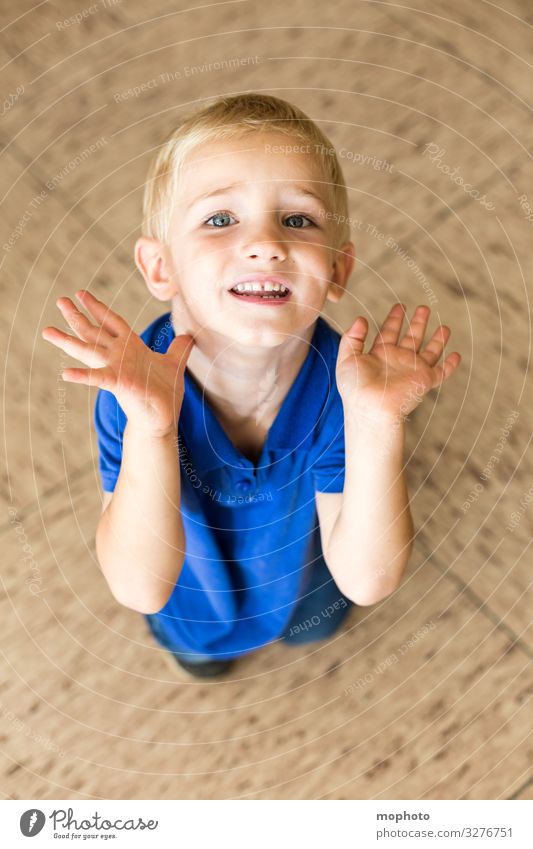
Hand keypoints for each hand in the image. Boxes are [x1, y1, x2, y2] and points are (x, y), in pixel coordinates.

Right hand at [42, 290, 193, 436]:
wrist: (163, 417)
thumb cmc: (164, 392)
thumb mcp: (174, 363)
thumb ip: (179, 348)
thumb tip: (190, 336)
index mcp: (130, 347)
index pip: (111, 322)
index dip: (97, 308)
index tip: (81, 293)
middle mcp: (119, 355)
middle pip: (94, 331)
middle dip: (77, 316)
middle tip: (60, 300)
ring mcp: (115, 369)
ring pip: (87, 350)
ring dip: (67, 341)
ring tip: (46, 331)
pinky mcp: (118, 383)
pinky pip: (97, 378)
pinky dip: (81, 375)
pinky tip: (64, 373)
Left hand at [336, 303, 461, 421]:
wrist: (370, 408)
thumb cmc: (356, 388)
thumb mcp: (347, 359)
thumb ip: (352, 338)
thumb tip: (361, 319)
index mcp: (380, 355)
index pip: (389, 332)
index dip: (394, 319)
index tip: (400, 306)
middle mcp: (398, 361)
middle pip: (411, 338)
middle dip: (418, 323)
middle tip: (424, 308)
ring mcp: (412, 370)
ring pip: (429, 351)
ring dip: (437, 340)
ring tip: (445, 328)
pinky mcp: (424, 381)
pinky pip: (441, 372)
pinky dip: (450, 365)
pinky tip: (456, 355)